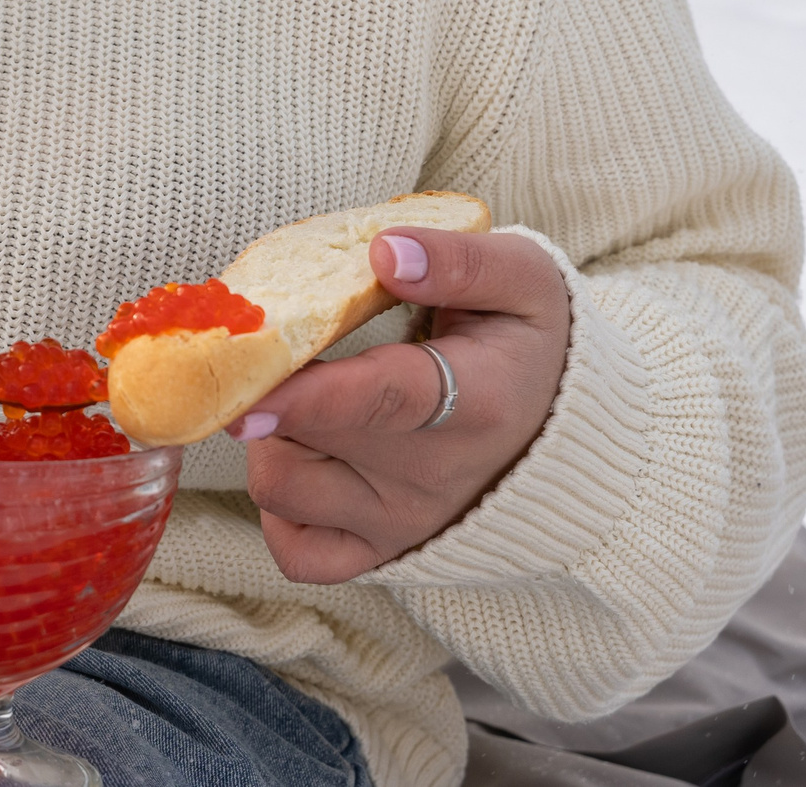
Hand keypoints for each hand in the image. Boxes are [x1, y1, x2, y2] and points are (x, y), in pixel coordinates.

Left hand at [237, 226, 569, 582]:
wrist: (556, 427)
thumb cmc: (524, 341)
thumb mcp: (522, 279)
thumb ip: (457, 260)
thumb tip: (385, 252)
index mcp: (475, 401)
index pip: (380, 401)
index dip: (307, 398)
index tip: (249, 394)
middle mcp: (434, 475)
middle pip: (306, 440)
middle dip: (266, 389)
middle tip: (278, 349)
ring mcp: (403, 521)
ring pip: (282, 488)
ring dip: (267, 438)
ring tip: (299, 398)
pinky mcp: (380, 553)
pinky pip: (295, 550)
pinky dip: (278, 508)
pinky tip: (302, 459)